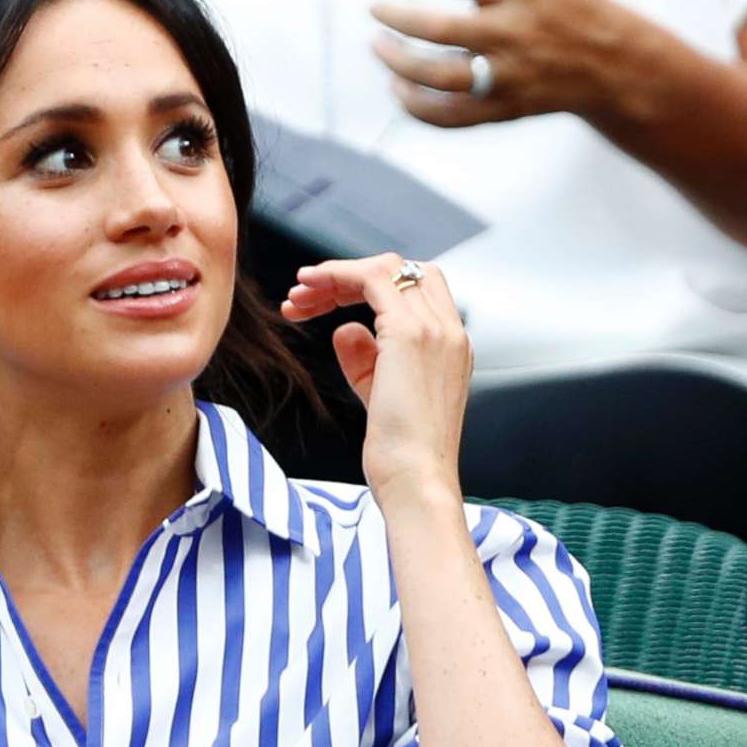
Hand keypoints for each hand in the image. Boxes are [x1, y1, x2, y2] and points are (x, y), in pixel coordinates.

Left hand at [281, 255, 471, 508]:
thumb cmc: (399, 449)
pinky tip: (306, 295)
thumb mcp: (378, 393)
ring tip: (296, 297)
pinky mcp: (410, 334)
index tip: (322, 303)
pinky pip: (371, 280)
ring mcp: (435, 329)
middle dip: (347, 275)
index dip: (366, 285)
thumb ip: (366, 358)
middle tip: (301, 294)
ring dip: (334, 275)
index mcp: (451, 344)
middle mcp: (450, 330)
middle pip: (401, 270)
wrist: (415, 478)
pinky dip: (335, 277)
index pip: (416, 287)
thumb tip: (346, 328)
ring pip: (385, 268)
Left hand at [369, 0, 652, 128]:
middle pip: (438, 28)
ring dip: (396, 61)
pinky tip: (399, 88)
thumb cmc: (569, 8)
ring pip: (437, 76)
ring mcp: (511, 75)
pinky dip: (414, 105)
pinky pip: (449, 116)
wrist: (617, 64)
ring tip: (379, 46)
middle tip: (376, 9)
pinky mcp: (505, 109)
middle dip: (394, 17)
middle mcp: (517, 32)